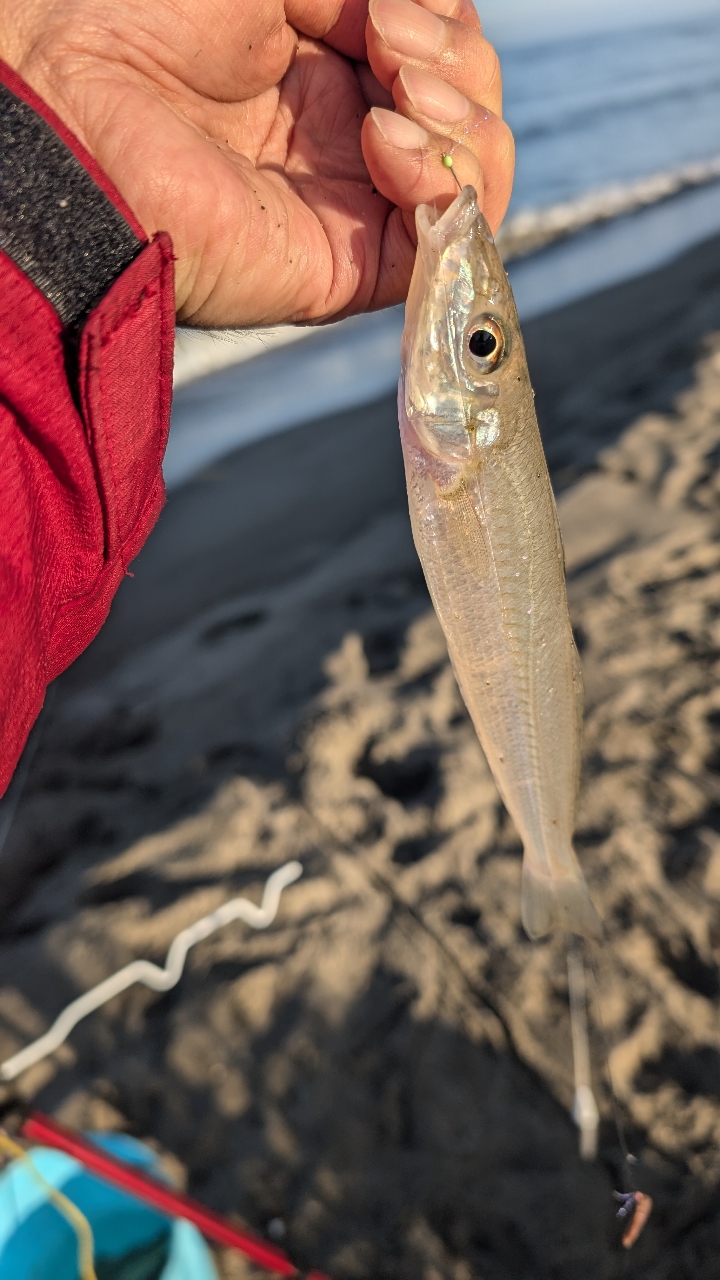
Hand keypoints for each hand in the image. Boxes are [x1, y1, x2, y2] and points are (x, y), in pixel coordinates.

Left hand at [2, 0, 513, 326]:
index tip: (387, 6)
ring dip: (462, 116)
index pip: (444, 55)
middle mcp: (350, 143)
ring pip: (477, 175)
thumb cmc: (149, 23)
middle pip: (473, 109)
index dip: (446, 23)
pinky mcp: (356, 268)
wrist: (83, 109)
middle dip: (458, 61)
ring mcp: (357, 207)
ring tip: (394, 91)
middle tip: (386, 41)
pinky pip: (450, 237)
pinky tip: (388, 142)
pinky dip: (445, 180)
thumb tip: (431, 14)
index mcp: (329, 72)